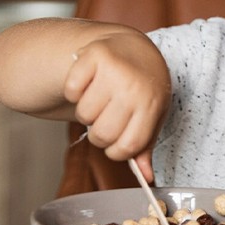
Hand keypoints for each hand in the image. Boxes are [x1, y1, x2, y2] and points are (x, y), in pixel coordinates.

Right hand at [63, 31, 170, 174]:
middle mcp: (134, 87)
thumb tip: (146, 178)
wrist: (134, 46)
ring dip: (87, 112)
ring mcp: (114, 70)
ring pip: (84, 114)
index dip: (116, 151)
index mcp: (152, 104)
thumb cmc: (144, 87)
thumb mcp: (152, 114)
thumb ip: (145, 146)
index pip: (128, 146)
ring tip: (100, 98)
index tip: (117, 142)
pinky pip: (71, 90)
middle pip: (103, 134)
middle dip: (100, 134)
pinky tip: (89, 83)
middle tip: (106, 118)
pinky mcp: (93, 56)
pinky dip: (74, 91)